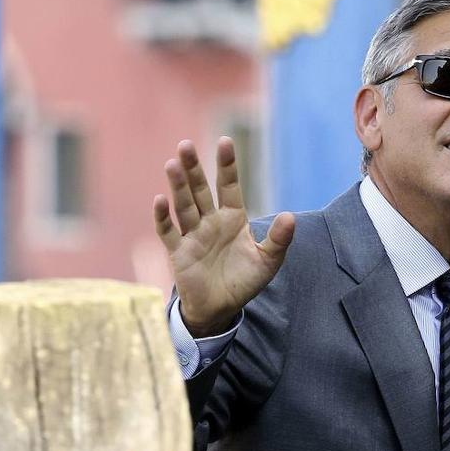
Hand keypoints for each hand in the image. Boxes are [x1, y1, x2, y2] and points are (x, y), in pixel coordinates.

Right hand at [153, 138, 294, 336]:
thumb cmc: (243, 281)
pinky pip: (169, 232)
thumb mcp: (268, 261)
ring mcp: (193, 235)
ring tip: (172, 164)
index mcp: (232, 218)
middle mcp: (210, 221)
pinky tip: (159, 200)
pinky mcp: (178, 252)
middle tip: (185, 145)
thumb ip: (279, 240)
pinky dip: (163, 218)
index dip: (227, 166)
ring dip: (178, 186)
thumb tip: (290, 216)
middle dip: (193, 169)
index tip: (225, 141)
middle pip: (200, 190)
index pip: (229, 186)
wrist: (221, 309)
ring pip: (183, 206)